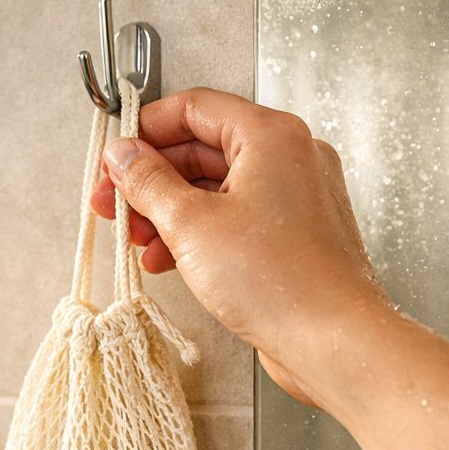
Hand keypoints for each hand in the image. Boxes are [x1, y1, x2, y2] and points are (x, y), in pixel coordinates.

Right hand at [90, 87, 391, 406]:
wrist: (333, 341)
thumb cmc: (282, 282)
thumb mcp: (191, 224)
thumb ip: (149, 181)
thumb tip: (124, 155)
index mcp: (271, 136)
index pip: (193, 107)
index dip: (145, 131)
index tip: (115, 158)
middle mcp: (290, 158)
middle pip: (202, 147)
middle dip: (151, 179)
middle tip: (116, 203)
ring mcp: (295, 197)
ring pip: (216, 187)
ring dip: (169, 210)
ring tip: (139, 240)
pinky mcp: (293, 234)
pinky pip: (234, 217)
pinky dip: (198, 232)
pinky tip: (169, 258)